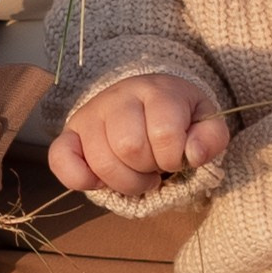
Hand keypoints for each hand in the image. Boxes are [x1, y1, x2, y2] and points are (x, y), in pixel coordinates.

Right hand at [50, 73, 229, 197]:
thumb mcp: (204, 121)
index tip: (175, 159)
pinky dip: (79, 178)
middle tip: (154, 169)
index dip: (173, 158)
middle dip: (148, 171)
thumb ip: (211, 137)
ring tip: (135, 175)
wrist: (143, 98)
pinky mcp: (68, 133)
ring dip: (124, 182)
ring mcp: (90, 115)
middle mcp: (119, 97)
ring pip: (101, 161)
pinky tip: (98, 181)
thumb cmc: (176, 116)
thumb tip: (193, 155)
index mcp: (157, 91)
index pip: (164, 134)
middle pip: (130, 148)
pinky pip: (60, 159)